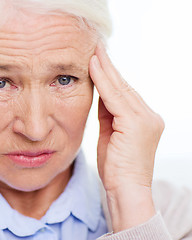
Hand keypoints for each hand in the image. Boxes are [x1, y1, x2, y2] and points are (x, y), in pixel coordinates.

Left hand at [89, 42, 164, 231]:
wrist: (125, 190)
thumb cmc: (115, 169)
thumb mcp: (109, 137)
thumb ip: (108, 116)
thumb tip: (100, 96)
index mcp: (142, 120)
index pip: (122, 93)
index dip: (109, 76)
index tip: (96, 61)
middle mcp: (148, 116)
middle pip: (123, 86)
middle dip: (108, 67)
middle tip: (95, 48)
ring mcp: (145, 118)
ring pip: (120, 88)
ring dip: (105, 69)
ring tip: (93, 52)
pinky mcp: (136, 123)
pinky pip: (115, 97)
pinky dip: (103, 81)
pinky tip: (94, 67)